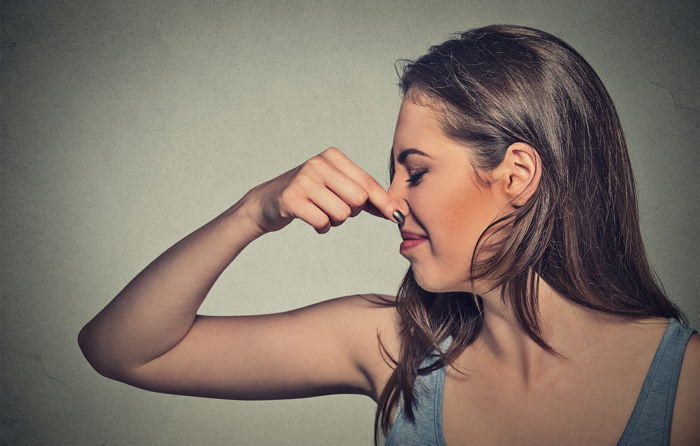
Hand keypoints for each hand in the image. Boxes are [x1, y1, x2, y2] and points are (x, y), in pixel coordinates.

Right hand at [242, 146, 405, 234]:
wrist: (267, 202)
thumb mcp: (337, 188)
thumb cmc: (310, 195)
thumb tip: (396, 210)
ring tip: (320, 211)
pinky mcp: (291, 199)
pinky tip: (310, 219)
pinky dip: (321, 227)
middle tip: (334, 207)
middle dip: (351, 212)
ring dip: (334, 221)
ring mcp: (303, 179)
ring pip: (342, 214)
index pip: (367, 183)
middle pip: (357, 200)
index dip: (384, 202)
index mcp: (333, 156)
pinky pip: (323, 223)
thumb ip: (365, 196)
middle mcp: (318, 163)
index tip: (397, 216)